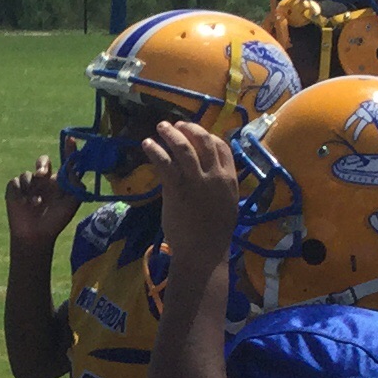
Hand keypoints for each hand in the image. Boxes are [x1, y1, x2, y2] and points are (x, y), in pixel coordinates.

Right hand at [4, 156, 78, 253]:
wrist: (36, 236)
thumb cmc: (56, 220)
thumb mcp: (71, 203)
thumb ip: (76, 186)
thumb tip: (75, 169)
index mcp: (58, 180)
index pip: (64, 161)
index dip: (68, 150)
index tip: (71, 140)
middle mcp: (43, 179)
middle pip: (42, 161)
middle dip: (41, 164)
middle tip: (42, 174)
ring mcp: (28, 184)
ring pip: (27, 175)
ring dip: (31, 189)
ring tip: (36, 204)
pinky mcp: (14, 190)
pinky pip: (15, 183)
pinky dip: (20, 193)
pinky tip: (24, 204)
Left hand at [140, 120, 241, 252]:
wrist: (203, 252)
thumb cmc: (214, 233)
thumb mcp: (226, 204)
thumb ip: (220, 185)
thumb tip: (209, 173)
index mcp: (229, 179)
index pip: (222, 147)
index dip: (208, 136)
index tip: (195, 133)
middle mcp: (215, 176)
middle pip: (203, 141)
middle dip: (189, 129)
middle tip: (175, 125)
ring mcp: (196, 181)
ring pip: (183, 147)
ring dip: (170, 133)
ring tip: (160, 127)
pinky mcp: (176, 189)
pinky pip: (165, 163)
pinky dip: (155, 150)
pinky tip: (147, 144)